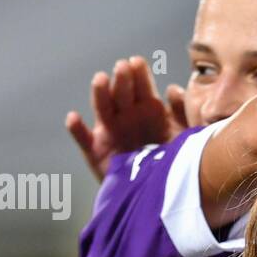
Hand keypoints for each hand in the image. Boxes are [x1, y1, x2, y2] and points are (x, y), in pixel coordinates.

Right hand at [65, 56, 186, 179]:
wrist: (161, 195)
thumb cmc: (174, 161)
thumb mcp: (184, 136)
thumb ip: (182, 112)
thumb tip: (173, 88)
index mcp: (148, 110)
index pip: (142, 87)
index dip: (139, 75)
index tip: (137, 62)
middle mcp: (127, 117)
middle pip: (122, 94)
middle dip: (122, 80)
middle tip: (122, 67)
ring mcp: (111, 133)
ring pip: (103, 109)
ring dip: (100, 93)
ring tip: (100, 79)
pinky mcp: (96, 152)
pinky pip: (84, 139)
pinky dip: (76, 129)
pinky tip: (73, 118)